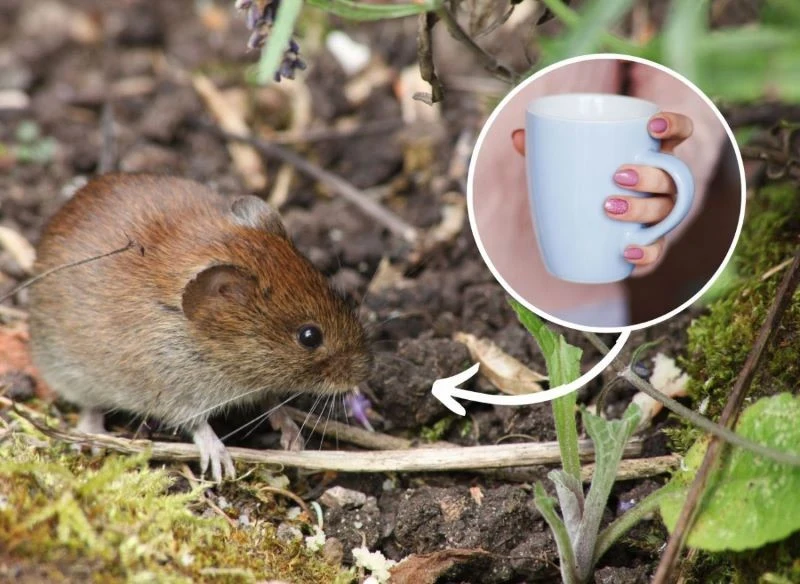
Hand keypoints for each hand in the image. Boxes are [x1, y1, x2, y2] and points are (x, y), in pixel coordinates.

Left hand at [511, 112, 692, 268]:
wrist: (592, 223)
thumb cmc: (586, 180)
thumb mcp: (569, 161)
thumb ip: (548, 147)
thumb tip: (517, 136)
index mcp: (652, 153)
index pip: (678, 133)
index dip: (674, 126)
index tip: (652, 126)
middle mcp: (665, 183)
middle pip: (672, 176)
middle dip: (650, 175)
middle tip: (618, 176)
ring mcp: (661, 214)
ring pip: (665, 210)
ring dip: (641, 209)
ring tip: (608, 207)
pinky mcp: (650, 243)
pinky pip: (657, 250)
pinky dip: (645, 252)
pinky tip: (626, 250)